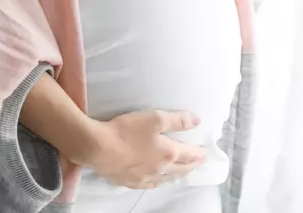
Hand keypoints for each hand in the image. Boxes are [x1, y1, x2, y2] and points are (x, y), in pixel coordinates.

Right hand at [81, 110, 206, 189]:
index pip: (189, 155)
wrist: (98, 148)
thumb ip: (178, 120)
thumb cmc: (127, 131)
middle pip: (180, 170)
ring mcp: (144, 178)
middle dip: (190, 166)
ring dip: (176, 175)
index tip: (205, 154)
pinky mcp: (130, 182)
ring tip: (181, 172)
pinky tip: (157, 181)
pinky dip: (159, 182)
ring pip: (166, 179)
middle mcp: (160, 169)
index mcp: (168, 154)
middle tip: (197, 163)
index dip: (198, 154)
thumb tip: (196, 120)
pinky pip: (150, 184)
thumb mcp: (155, 118)